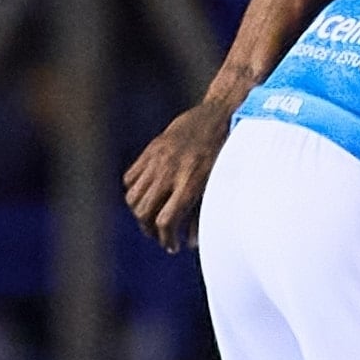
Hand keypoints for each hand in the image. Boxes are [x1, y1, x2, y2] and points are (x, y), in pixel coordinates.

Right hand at [122, 92, 239, 251]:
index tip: (173, 246)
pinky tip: (148, 196)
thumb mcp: (221, 181)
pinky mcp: (151, 149)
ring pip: (133, 197)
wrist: (221, 114)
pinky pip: (130, 178)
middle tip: (161, 235)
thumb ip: (202, 212)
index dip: (167, 239)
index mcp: (191, 180)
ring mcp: (157, 158)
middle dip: (151, 230)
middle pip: (145, 212)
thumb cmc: (229, 150)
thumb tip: (190, 241)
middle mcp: (170, 170)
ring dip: (140, 213)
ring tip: (152, 219)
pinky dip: (134, 191)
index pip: (166, 220)